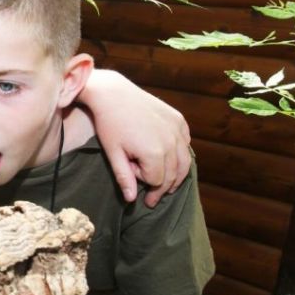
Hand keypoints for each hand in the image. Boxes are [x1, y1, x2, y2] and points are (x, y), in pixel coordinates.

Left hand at [81, 70, 191, 205]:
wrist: (113, 94)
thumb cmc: (109, 124)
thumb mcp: (113, 153)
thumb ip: (124, 177)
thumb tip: (131, 201)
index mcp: (154, 152)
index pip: (157, 181)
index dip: (145, 184)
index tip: (134, 180)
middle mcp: (171, 142)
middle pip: (173, 174)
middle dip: (162, 187)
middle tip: (153, 198)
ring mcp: (177, 129)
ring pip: (184, 161)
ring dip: (177, 175)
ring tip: (168, 186)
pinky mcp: (178, 119)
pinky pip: (185, 143)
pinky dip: (181, 154)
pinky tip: (172, 158)